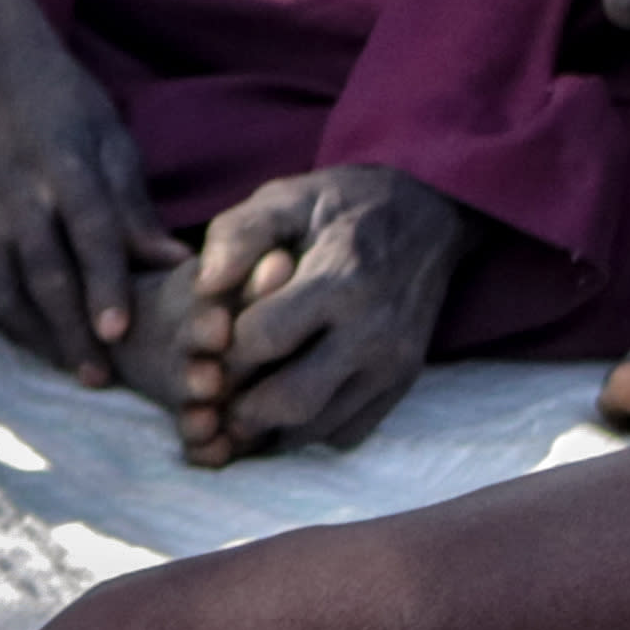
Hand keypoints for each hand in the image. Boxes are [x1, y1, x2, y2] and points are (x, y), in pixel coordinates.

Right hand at [0, 0, 178, 387]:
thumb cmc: (68, 107)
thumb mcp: (114, 145)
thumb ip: (136, 210)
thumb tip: (177, 267)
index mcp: (65, 167)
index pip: (87, 232)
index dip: (104, 284)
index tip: (120, 332)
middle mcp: (18, 195)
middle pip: (43, 271)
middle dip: (71, 328)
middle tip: (100, 376)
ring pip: (3, 286)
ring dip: (38, 335)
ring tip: (75, 370)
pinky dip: (9, 322)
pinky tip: (40, 344)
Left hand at [167, 164, 467, 463]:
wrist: (427, 216)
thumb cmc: (342, 204)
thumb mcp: (286, 197)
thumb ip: (238, 234)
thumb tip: (205, 285)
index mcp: (340, 280)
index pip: (264, 339)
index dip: (221, 349)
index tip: (202, 343)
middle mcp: (373, 332)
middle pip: (291, 400)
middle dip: (237, 406)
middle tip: (206, 395)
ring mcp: (393, 365)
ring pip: (318, 428)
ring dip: (267, 429)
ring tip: (232, 406)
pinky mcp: (402, 384)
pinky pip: (347, 432)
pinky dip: (307, 431)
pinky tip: (278, 408)